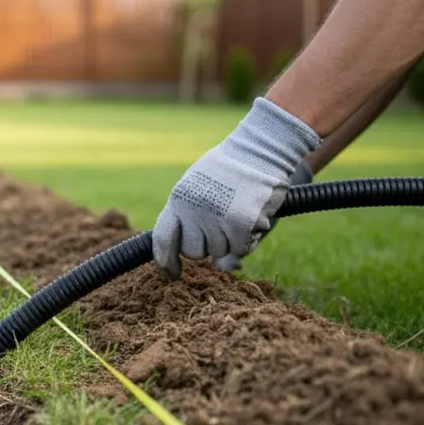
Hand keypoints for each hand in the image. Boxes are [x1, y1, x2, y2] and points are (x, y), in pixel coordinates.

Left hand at [152, 98, 321, 278]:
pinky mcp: (240, 223)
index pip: (162, 239)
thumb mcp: (202, 191)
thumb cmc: (231, 172)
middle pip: (193, 252)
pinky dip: (248, 239)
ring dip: (231, 241)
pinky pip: (241, 248)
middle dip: (208, 246)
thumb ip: (196, 222)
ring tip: (238, 212)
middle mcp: (193, 210)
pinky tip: (252, 217)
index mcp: (178, 200)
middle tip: (221, 224)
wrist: (261, 149)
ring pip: (219, 252)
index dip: (165, 262)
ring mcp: (216, 217)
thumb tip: (212, 264)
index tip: (170, 275)